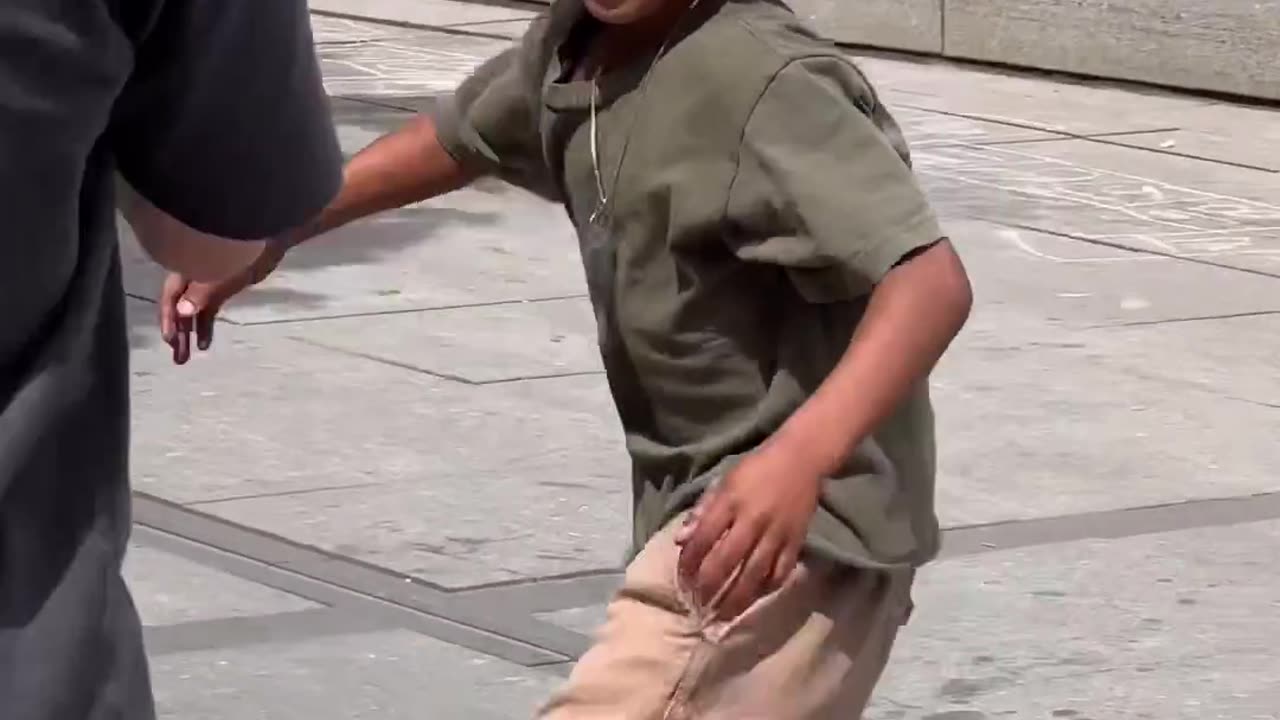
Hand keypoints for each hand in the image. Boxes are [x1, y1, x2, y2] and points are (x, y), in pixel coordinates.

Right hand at [159, 239, 287, 363]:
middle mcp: (190, 276)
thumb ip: (201, 293)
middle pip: (178, 308)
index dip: (168, 320)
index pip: (170, 298)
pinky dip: (205, 324)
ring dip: (190, 333)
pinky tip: (204, 342)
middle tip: (178, 359)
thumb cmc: (238, 247)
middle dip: (177, 334)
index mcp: (183, 269)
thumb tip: (181, 312)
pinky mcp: (221, 286)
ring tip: (187, 357)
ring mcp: (206, 282)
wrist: (265, 231)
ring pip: (192, 311)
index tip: (169, 341)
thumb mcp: (220, 272)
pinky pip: (208, 308)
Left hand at [676, 443, 823, 619]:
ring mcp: (776, 534)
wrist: (802, 459)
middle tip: (698, 605)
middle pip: (726, 562)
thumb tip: (680, 540)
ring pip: (753, 574)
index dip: (689, 563)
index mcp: (731, 502)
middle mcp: (753, 521)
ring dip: (736, 598)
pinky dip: (766, 588)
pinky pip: (780, 572)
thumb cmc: (757, 469)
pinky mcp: (796, 541)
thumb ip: (702, 511)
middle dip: (709, 587)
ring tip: (723, 616)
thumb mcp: (725, 481)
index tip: (682, 579)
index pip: (703, 539)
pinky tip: (755, 598)